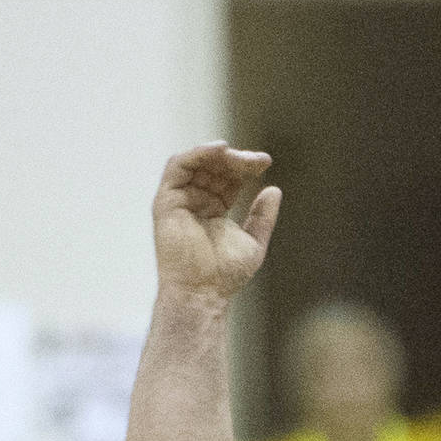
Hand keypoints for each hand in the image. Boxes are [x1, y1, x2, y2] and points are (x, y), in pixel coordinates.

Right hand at [151, 144, 281, 299]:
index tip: (266, 162)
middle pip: (214, 167)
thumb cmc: (226, 274)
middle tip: (257, 160)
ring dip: (219, 154)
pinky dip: (197, 154)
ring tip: (239, 155)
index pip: (229, 178)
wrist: (203, 291)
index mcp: (215, 207)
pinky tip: (219, 149)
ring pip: (196, 162)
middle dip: (236, 159)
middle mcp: (196, 200)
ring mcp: (179, 199)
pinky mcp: (165, 200)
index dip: (246, 167)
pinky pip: (177, 167)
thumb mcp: (254, 241)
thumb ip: (263, 217)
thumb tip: (274, 189)